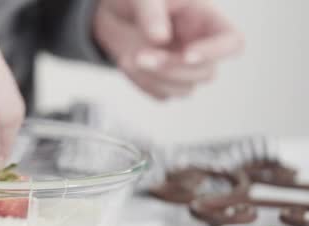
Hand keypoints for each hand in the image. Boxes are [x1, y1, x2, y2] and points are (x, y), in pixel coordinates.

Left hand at [94, 0, 243, 99]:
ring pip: (185, 89)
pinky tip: (127, 64)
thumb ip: (152, 13)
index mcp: (205, 19)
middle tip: (140, 55)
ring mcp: (181, 66)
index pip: (232, 42)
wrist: (110, 12)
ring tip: (127, 59)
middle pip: (205, 73)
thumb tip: (160, 38)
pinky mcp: (163, 80)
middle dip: (171, 68)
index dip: (215, 53)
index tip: (186, 54)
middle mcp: (199, 45)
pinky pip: (162, 95)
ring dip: (155, 79)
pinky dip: (142, 84)